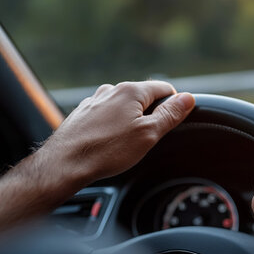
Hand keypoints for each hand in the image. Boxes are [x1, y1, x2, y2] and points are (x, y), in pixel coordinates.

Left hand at [38, 81, 194, 183]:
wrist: (65, 164)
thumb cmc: (106, 150)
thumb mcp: (148, 134)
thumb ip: (170, 114)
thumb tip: (188, 98)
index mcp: (130, 91)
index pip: (164, 89)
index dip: (174, 105)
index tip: (172, 123)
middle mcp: (111, 90)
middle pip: (143, 98)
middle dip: (150, 116)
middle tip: (148, 140)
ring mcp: (94, 101)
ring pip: (123, 107)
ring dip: (130, 121)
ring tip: (125, 144)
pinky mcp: (83, 114)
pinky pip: (106, 116)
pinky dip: (112, 127)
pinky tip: (108, 144)